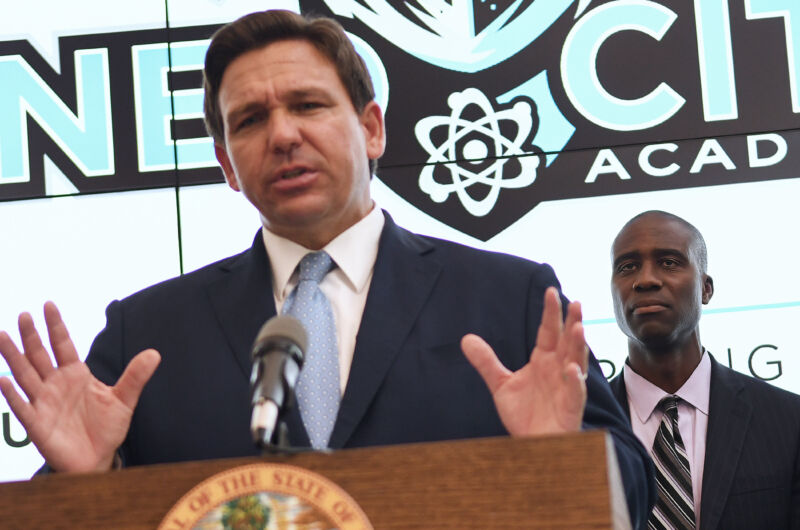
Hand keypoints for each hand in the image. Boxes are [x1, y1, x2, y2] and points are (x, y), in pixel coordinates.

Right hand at [0, 302, 159, 471]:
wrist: (98, 458)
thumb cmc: (107, 427)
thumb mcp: (124, 399)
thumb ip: (135, 377)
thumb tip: (155, 353)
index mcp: (76, 374)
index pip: (63, 345)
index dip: (56, 326)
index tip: (48, 305)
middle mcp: (56, 384)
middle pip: (40, 355)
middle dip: (31, 336)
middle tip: (23, 314)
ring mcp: (44, 402)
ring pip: (25, 375)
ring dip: (13, 357)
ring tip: (2, 336)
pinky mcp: (37, 424)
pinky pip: (22, 407)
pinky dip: (11, 394)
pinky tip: (3, 380)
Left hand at [461, 287, 587, 435]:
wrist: (531, 445)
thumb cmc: (524, 414)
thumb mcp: (500, 384)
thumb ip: (486, 362)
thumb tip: (466, 339)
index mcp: (543, 361)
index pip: (548, 332)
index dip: (550, 313)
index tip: (550, 291)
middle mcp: (558, 370)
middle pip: (567, 342)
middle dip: (572, 322)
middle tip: (575, 303)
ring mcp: (567, 388)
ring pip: (576, 362)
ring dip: (578, 346)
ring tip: (578, 327)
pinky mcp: (570, 408)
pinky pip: (575, 393)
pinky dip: (575, 381)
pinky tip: (572, 369)